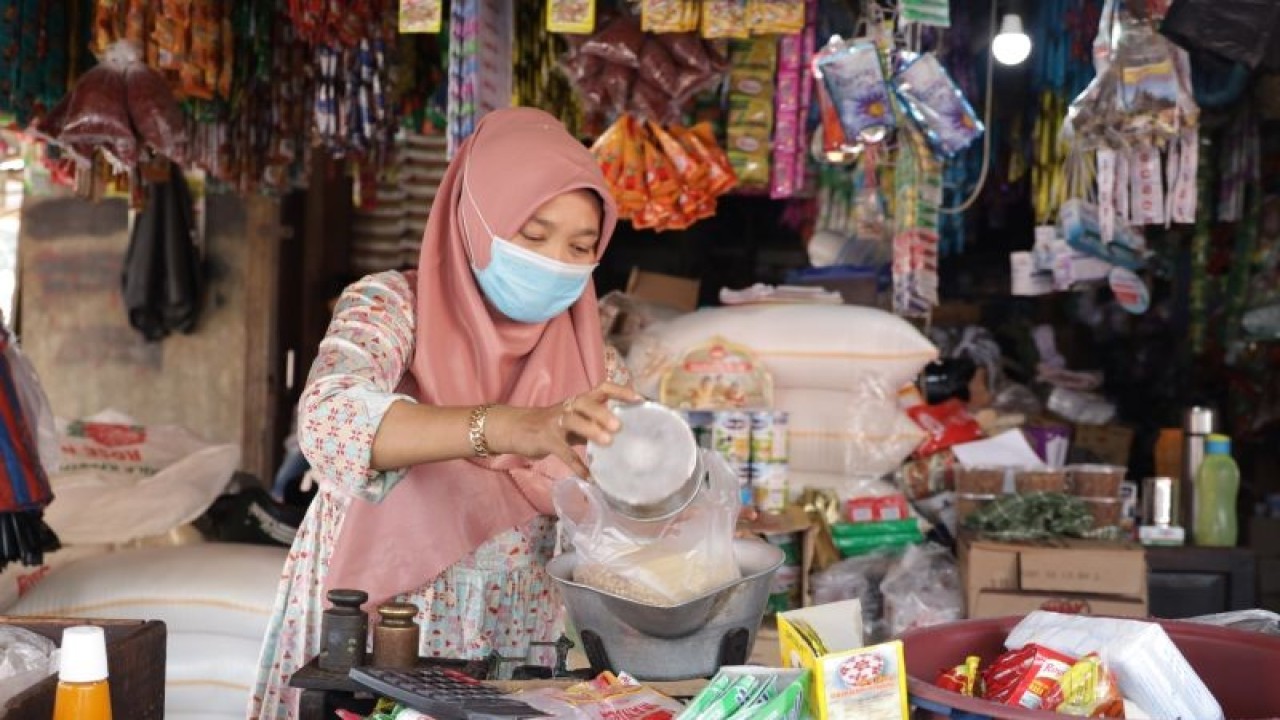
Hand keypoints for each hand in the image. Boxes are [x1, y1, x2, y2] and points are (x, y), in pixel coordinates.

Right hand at [487, 382, 642, 478]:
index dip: (620, 391)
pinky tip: (590, 477)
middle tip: (619, 426)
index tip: (639, 399)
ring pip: (572, 421)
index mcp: (578, 401)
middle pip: (585, 403)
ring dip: (591, 431)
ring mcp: (555, 423)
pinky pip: (563, 452)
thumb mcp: (574, 420)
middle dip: (602, 412)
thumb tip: (622, 435)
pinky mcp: (546, 440)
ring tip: (608, 443)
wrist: (516, 428)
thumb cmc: (552, 425)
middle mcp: (567, 408)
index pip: (601, 388)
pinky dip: (577, 465)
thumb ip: (594, 424)